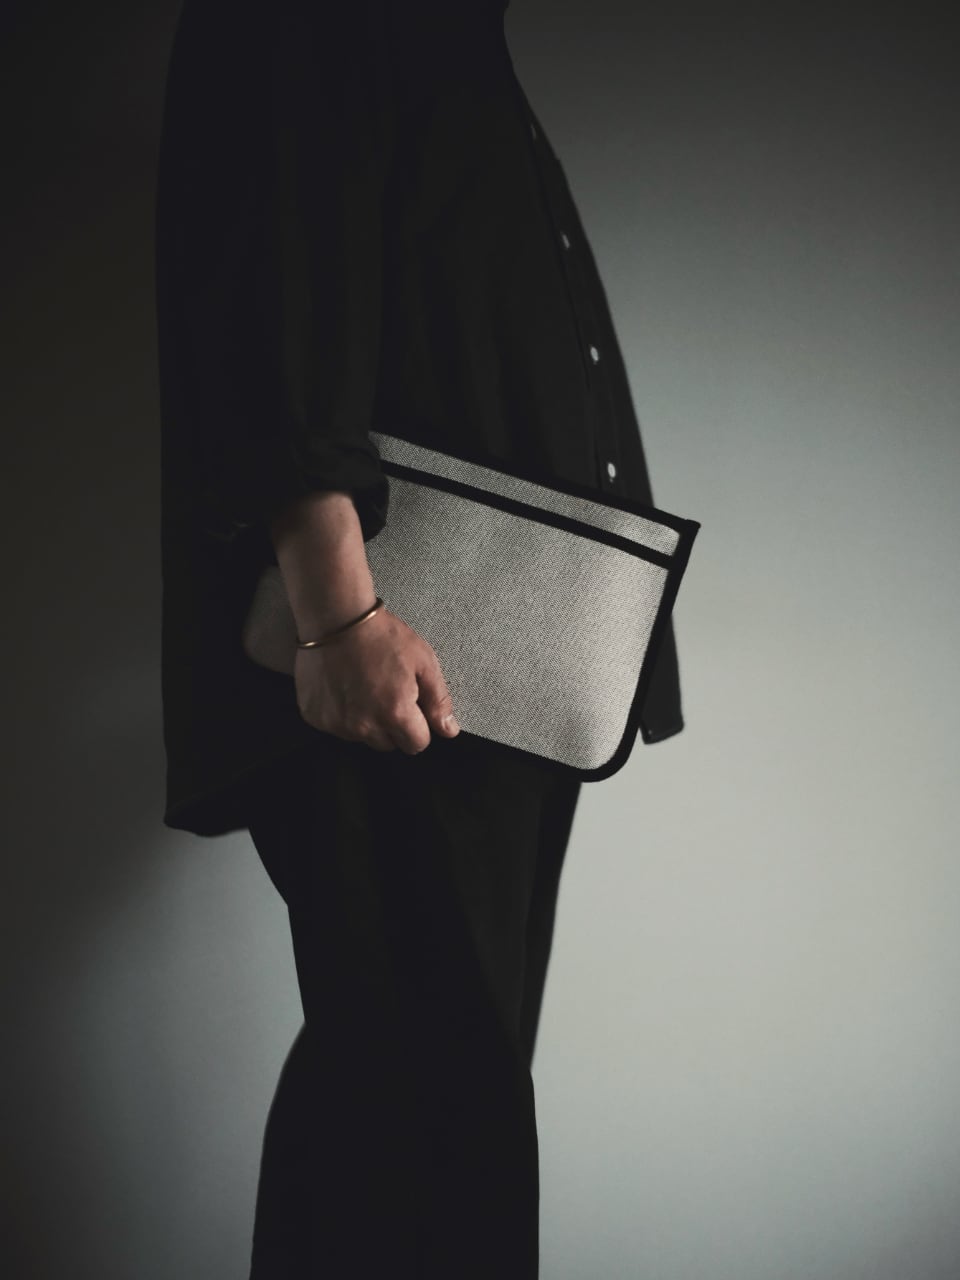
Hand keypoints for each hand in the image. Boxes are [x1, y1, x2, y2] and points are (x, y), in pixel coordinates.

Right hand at [293, 606, 460, 753]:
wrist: (336, 618)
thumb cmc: (382, 636)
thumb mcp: (423, 662)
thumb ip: (438, 701)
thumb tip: (448, 731)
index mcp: (394, 713)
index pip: (416, 745)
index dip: (418, 726)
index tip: (411, 706)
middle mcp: (364, 726)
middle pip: (389, 744)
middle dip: (393, 725)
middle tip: (387, 691)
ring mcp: (336, 723)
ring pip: (362, 738)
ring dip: (367, 721)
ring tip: (364, 687)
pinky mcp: (315, 717)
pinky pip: (336, 727)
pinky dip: (342, 713)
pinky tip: (344, 687)